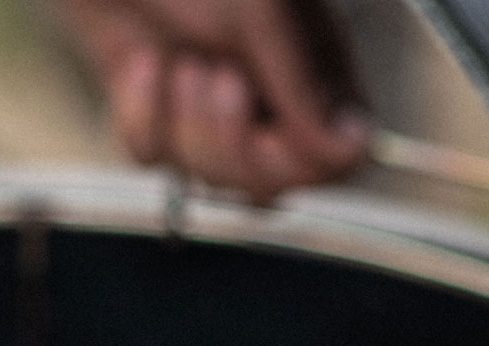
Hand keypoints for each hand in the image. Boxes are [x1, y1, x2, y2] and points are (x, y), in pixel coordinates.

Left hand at [60, 0, 368, 203]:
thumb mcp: (258, 8)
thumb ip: (301, 80)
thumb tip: (349, 149)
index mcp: (316, 66)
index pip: (335, 159)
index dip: (297, 159)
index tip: (264, 116)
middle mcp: (271, 94)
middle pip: (269, 184)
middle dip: (229, 144)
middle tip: (212, 76)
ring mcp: (212, 104)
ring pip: (209, 177)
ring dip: (183, 126)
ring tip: (176, 61)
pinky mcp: (157, 106)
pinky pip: (155, 156)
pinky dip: (141, 115)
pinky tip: (140, 64)